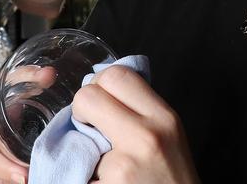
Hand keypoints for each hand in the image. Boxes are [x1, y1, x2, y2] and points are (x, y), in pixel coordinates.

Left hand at [72, 64, 199, 183]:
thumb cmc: (173, 180)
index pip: (117, 74)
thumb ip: (141, 109)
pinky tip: (101, 180)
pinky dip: (80, 173)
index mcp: (164, 118)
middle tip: (91, 128)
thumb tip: (102, 86)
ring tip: (101, 161)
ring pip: (74, 134)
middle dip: (82, 108)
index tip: (102, 103)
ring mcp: (122, 166)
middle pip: (89, 94)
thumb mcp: (169, 134)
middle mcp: (146, 137)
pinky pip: (75, 167)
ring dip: (80, 144)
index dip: (101, 84)